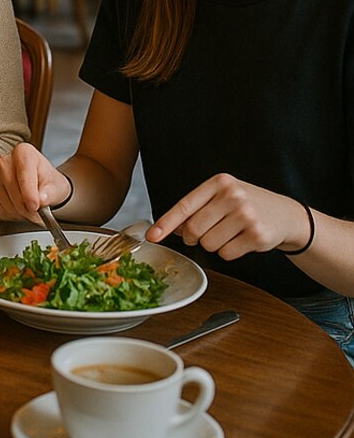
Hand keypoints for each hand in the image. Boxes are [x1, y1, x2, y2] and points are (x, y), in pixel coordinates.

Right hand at [0, 143, 69, 222]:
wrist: (40, 185)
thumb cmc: (47, 181)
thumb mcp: (56, 185)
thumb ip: (50, 193)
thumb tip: (41, 199)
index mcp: (23, 153)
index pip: (24, 176)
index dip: (30, 195)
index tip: (36, 206)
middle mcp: (5, 161)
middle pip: (14, 191)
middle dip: (27, 207)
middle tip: (38, 211)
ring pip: (6, 203)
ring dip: (20, 213)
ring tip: (30, 208)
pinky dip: (11, 214)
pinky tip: (19, 209)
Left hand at [148, 173, 310, 259]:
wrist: (286, 214)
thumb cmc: (246, 205)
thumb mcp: (221, 196)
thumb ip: (195, 209)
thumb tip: (164, 230)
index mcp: (219, 183)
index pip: (184, 206)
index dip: (165, 223)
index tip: (152, 236)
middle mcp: (233, 196)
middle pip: (193, 230)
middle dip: (193, 237)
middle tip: (204, 233)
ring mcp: (247, 215)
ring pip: (208, 244)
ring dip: (213, 245)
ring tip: (229, 233)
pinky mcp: (257, 235)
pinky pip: (225, 254)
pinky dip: (228, 252)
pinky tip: (241, 240)